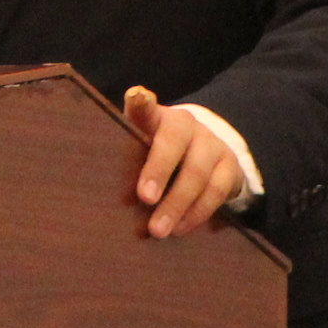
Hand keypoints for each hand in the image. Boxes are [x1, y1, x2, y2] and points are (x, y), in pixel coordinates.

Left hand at [124, 87, 243, 238]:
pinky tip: (180, 228)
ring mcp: (211, 143)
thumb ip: (124, 154)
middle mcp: (186, 124)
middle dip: (159, 170)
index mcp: (157, 118)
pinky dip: (197, 213)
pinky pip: (216, 190)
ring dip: (177, 203)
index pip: (146, 107)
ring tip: (159, 230)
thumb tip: (97, 179)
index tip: (137, 97)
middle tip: (145, 199)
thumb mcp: (141, 150)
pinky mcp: (229, 166)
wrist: (205, 156)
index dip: (141, 102)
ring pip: (197, 171)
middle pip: (173, 142)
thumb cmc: (158, 155)